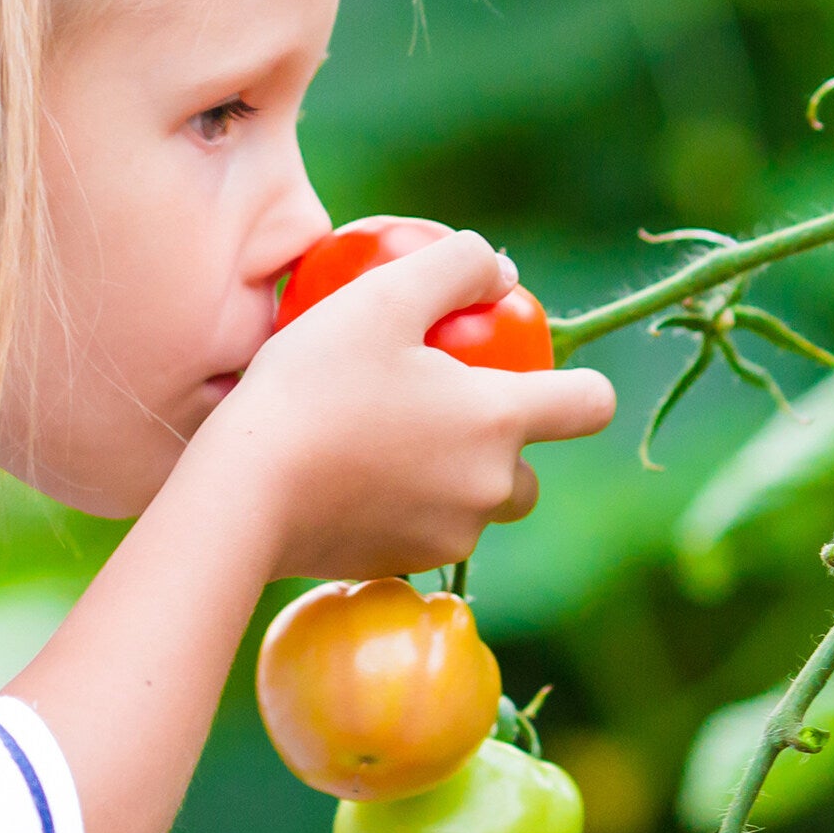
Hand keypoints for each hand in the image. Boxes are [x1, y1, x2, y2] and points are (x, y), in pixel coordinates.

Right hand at [207, 229, 614, 578]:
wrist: (242, 493)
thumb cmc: (314, 385)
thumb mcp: (383, 297)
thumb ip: (456, 266)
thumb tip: (502, 270)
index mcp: (499, 422)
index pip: (592, 403)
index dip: (579, 383)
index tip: (533, 370)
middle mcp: (487, 489)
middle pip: (528, 470)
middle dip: (499, 443)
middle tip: (434, 405)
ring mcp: (445, 537)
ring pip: (472, 505)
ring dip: (448, 475)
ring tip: (381, 436)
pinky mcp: (398, 566)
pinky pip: (421, 531)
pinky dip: (400, 506)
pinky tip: (345, 474)